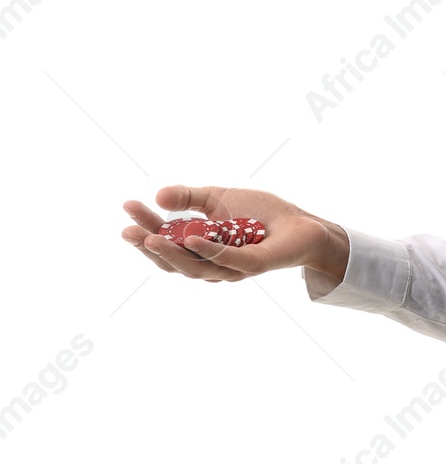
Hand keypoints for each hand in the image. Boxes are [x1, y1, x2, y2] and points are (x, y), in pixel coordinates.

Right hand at [120, 185, 341, 283]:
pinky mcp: (254, 264)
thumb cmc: (260, 213)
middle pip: (174, 261)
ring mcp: (232, 268)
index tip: (128, 207)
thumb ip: (189, 197)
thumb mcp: (218, 198)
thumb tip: (158, 195)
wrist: (300, 223)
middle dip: (148, 246)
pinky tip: (190, 238)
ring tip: (151, 237)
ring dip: (171, 253)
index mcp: (199, 250)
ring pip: (195, 267)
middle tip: (127, 230)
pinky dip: (208, 250)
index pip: (166, 243)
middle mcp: (211, 265)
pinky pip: (228, 260)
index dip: (145, 228)